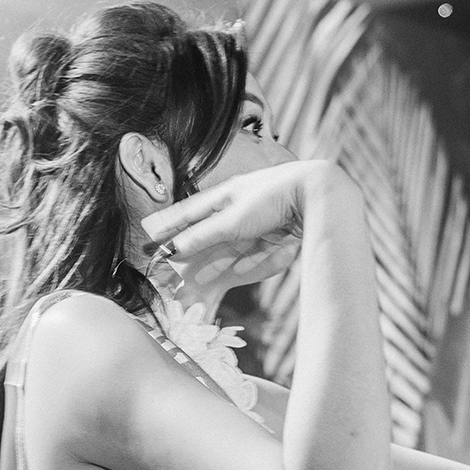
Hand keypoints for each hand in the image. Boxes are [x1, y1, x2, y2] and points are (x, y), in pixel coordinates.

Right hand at [139, 159, 330, 290]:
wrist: (317, 193)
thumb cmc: (272, 198)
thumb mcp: (233, 221)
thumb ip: (203, 235)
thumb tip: (175, 248)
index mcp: (228, 192)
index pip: (190, 210)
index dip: (170, 223)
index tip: (152, 234)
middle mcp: (243, 202)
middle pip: (210, 228)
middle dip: (191, 246)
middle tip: (172, 262)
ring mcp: (262, 216)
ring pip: (233, 242)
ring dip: (215, 260)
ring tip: (197, 277)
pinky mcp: (281, 230)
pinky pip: (257, 248)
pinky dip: (245, 261)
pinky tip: (238, 275)